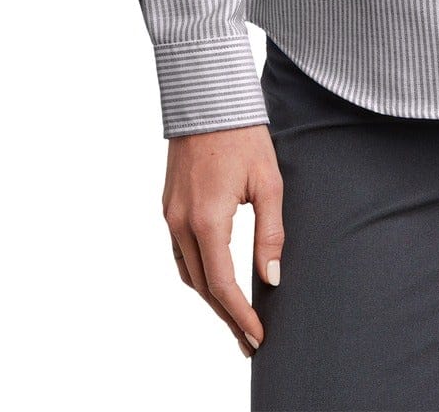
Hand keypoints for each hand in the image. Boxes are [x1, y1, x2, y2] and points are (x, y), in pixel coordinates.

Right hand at [163, 123, 284, 356]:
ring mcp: (170, 215)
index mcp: (207, 219)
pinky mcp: (168, 206)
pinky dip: (196, 274)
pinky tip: (213, 281)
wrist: (207, 97)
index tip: (257, 337)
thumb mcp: (268, 182)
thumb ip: (270, 233)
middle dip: (226, 316)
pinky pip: (179, 253)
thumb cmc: (243, 135)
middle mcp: (181, 222)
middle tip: (247, 341)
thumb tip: (270, 279)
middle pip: (202, 286)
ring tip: (234, 317)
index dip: (239, 315)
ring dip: (210, 298)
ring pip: (187, 272)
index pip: (222, 284)